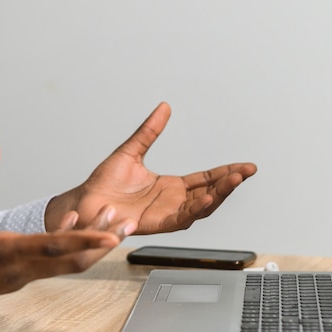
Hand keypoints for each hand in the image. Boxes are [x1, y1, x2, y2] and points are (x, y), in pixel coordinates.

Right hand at [0, 141, 135, 321]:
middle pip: (70, 261)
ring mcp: (20, 278)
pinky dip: (69, 250)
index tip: (111, 233)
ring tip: (111, 227)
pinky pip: (52, 267)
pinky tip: (77, 231)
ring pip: (64, 266)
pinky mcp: (18, 279)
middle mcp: (19, 270)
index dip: (86, 238)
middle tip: (125, 225)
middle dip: (100, 243)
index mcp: (6, 252)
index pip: (54, 245)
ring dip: (88, 248)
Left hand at [46, 102, 256, 234]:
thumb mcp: (131, 151)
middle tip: (246, 172)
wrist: (85, 201)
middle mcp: (172, 202)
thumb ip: (149, 131)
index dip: (225, 173)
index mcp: (171, 187)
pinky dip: (195, 211)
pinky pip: (180, 219)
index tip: (245, 167)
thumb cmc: (104, 182)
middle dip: (230, 184)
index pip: (206, 179)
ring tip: (233, 182)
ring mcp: (166, 214)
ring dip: (219, 196)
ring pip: (201, 208)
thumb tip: (163, 107)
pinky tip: (207, 200)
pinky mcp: (155, 224)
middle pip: (210, 194)